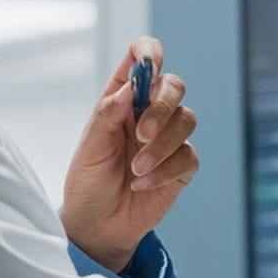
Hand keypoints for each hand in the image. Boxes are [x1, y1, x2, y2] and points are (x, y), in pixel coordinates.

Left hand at [60, 35, 198, 273]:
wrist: (98, 225)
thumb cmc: (88, 181)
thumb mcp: (90, 147)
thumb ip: (108, 113)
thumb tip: (131, 86)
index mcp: (123, 97)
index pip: (142, 57)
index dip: (149, 53)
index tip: (148, 67)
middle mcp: (148, 112)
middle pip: (174, 86)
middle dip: (161, 108)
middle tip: (140, 135)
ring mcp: (168, 138)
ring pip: (186, 120)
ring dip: (162, 146)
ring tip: (136, 169)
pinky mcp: (181, 166)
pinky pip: (188, 156)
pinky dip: (165, 170)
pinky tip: (142, 185)